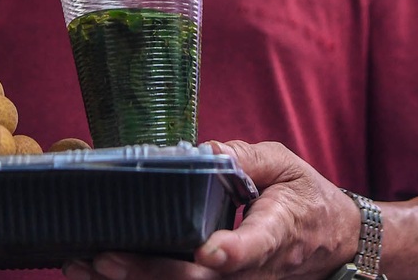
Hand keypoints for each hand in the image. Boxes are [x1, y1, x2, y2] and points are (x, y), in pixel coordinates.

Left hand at [62, 140, 357, 279]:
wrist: (334, 241)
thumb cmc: (304, 197)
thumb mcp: (284, 164)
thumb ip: (246, 158)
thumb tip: (206, 150)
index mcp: (277, 230)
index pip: (255, 245)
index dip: (232, 252)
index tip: (208, 250)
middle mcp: (255, 269)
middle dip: (152, 271)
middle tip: (104, 256)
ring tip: (83, 266)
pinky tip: (98, 274)